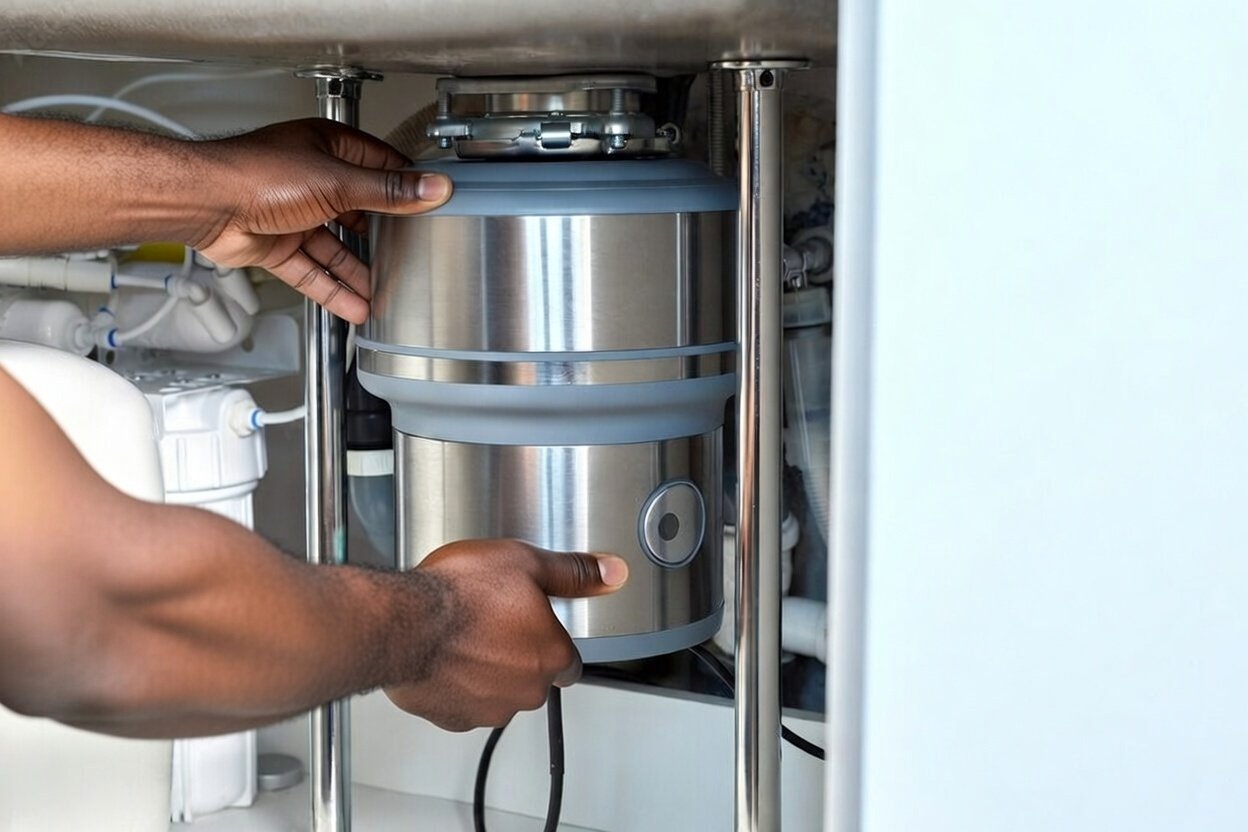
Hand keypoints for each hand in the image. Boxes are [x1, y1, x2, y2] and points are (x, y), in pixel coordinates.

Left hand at [191, 118, 450, 323]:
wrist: (205, 203)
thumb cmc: (257, 175)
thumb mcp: (337, 182)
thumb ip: (389, 192)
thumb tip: (434, 188)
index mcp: (329, 150)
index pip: (382, 167)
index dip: (407, 188)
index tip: (433, 207)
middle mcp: (313, 179)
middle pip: (360, 212)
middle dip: (383, 238)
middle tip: (412, 256)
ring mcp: (294, 214)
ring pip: (337, 247)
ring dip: (359, 271)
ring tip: (386, 291)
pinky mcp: (277, 244)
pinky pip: (313, 270)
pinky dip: (332, 289)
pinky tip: (355, 306)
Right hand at [384, 539, 628, 731]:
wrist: (403, 622)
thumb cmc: (460, 594)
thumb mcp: (526, 563)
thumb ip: (572, 573)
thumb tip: (609, 573)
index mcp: (550, 655)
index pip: (570, 663)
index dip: (552, 641)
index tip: (536, 626)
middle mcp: (524, 691)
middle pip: (533, 678)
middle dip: (518, 655)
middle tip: (495, 621)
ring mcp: (487, 709)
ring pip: (498, 693)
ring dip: (488, 671)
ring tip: (466, 635)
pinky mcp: (451, 717)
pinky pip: (463, 704)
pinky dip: (457, 684)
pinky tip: (445, 656)